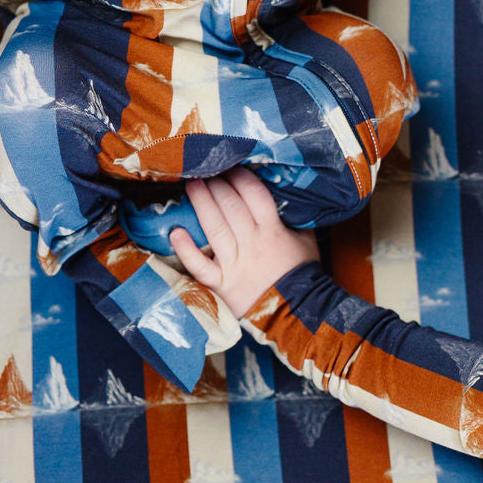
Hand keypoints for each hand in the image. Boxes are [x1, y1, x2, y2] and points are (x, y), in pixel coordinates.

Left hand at [169, 168, 319, 317]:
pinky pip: (201, 267)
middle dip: (217, 185)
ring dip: (202, 204)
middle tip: (206, 170)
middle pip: (231, 208)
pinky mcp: (221, 285)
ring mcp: (234, 266)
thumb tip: (284, 192)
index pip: (255, 196)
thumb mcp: (306, 240)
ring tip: (192, 186)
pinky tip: (176, 233)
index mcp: (273, 232)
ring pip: (215, 229)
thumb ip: (293, 216)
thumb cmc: (302, 274)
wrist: (297, 316)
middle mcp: (252, 245)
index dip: (241, 178)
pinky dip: (187, 251)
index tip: (232, 166)